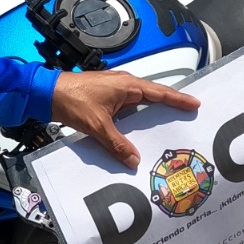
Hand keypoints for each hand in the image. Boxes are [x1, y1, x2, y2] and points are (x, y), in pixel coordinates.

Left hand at [49, 69, 200, 170]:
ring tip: (168, 122)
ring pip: (141, 101)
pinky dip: (137, 115)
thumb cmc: (73, 100)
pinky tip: (138, 127)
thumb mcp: (98, 125)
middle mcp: (124, 84)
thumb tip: (133, 159)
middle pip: (153, 96)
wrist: (48, 93)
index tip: (194, 103)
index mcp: (127, 85)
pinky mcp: (106, 96)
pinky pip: (128, 106)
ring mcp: (115, 89)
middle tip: (187, 113)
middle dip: (170, 105)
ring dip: (153, 110)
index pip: (160, 93)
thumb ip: (117, 144)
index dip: (178, 99)